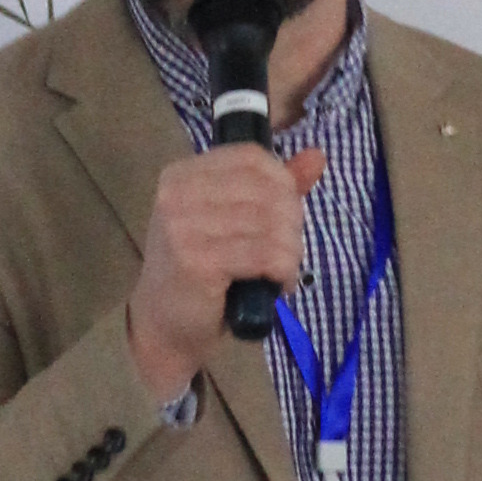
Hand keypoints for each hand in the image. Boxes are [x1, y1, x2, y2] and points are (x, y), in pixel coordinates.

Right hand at [125, 143, 322, 398]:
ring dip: (291, 251)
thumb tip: (318, 156)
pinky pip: (266, 254)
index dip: (283, 184)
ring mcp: (184, 227)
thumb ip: (274, 188)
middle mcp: (178, 193)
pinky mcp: (198, 261)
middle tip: (287, 251)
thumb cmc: (201, 271)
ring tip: (282, 270)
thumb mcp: (233, 221)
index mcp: (183, 174)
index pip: (252, 158)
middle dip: (292, 222)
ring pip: (272, 223)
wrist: (163, 325)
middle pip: (267, 190)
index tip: (286, 216)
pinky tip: (278, 284)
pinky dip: (284, 270)